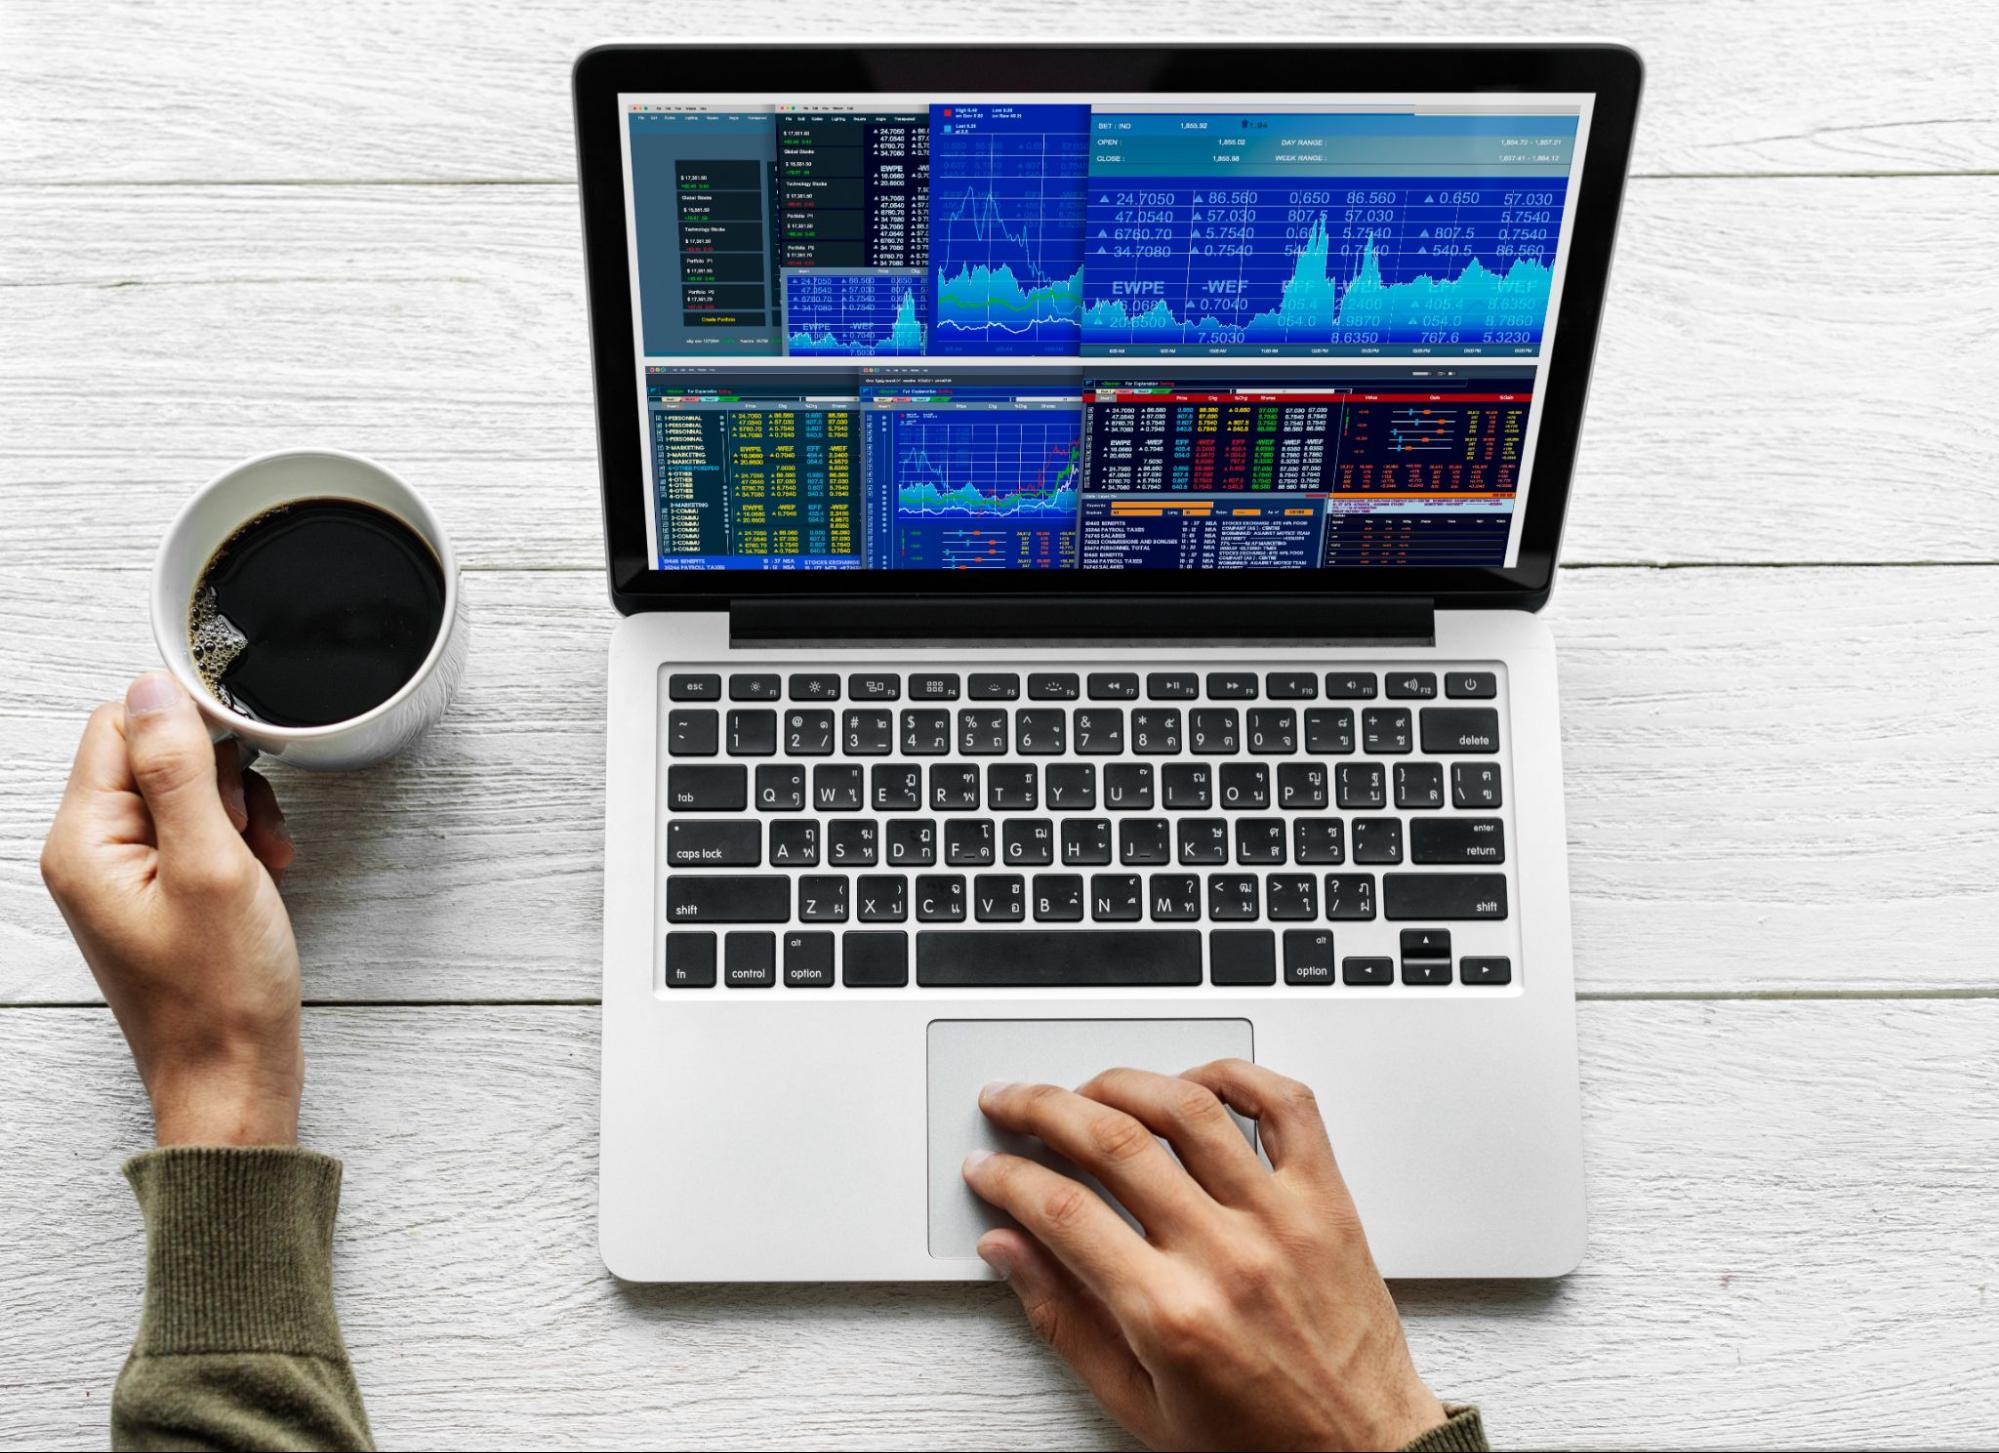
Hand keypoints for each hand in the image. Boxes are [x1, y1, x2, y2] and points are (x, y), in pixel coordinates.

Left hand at [41, 672, 300, 1146]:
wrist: (234, 1078)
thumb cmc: (222, 995)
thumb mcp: (211, 865)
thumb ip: (178, 770)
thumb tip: (152, 688)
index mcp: (84, 842)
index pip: (120, 726)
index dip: (189, 728)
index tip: (243, 757)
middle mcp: (90, 854)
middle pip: (151, 754)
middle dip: (220, 775)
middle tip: (248, 827)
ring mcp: (123, 876)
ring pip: (183, 791)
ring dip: (237, 808)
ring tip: (260, 857)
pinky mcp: (157, 894)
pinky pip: (195, 832)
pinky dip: (238, 840)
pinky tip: (261, 871)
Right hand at [965, 1061, 1446, 1452]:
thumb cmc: (1257, 1439)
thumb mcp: (1138, 1403)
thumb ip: (1062, 1320)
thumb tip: (1007, 1248)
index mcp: (1172, 1315)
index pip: (1063, 1211)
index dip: (1008, 1178)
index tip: (987, 1168)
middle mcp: (1227, 1255)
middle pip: (1113, 1141)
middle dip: (1042, 1109)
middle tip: (1011, 1104)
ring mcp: (1282, 1218)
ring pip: (1188, 1106)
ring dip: (1122, 1082)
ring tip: (1087, 1090)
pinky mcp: (1327, 1200)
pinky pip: (1285, 1106)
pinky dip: (1235, 1074)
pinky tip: (1192, 1082)